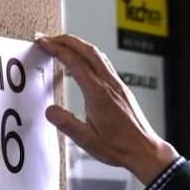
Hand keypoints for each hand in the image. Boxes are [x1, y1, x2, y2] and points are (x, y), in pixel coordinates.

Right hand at [35, 33, 176, 183]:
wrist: (145, 150)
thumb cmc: (120, 147)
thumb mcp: (87, 141)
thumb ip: (67, 124)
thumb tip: (50, 111)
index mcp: (99, 94)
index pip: (75, 62)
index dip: (57, 49)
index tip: (44, 43)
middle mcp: (110, 85)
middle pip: (88, 51)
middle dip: (66, 40)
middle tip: (49, 38)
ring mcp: (118, 86)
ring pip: (98, 55)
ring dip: (79, 46)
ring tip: (64, 46)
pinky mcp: (123, 90)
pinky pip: (104, 65)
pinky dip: (89, 56)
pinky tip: (84, 63)